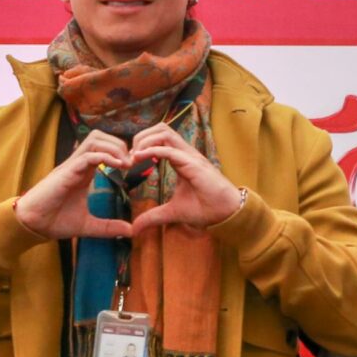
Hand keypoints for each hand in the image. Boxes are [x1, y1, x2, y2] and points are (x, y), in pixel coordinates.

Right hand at [13, 130, 136, 239]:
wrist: (33, 225)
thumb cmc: (55, 221)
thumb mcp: (89, 225)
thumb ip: (109, 227)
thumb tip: (130, 231)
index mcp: (84, 172)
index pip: (104, 148)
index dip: (122, 152)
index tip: (136, 165)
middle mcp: (78, 164)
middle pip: (101, 137)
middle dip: (120, 144)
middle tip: (133, 162)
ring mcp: (71, 166)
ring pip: (94, 139)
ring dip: (114, 147)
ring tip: (126, 164)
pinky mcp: (66, 172)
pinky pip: (87, 155)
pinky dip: (104, 156)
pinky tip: (117, 166)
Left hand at [124, 125, 245, 232]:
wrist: (226, 213)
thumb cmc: (205, 208)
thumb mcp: (171, 212)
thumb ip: (152, 217)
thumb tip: (134, 228)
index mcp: (181, 159)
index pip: (160, 138)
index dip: (142, 144)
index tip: (130, 161)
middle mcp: (186, 153)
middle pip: (160, 128)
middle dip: (141, 137)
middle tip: (129, 156)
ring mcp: (190, 156)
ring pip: (164, 132)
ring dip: (145, 141)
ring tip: (134, 157)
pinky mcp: (193, 164)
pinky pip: (169, 150)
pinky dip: (152, 151)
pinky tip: (140, 159)